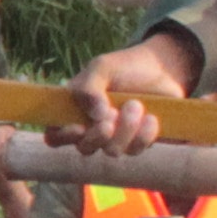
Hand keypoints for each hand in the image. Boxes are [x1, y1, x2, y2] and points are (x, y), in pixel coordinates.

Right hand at [72, 31, 200, 154]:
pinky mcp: (137, 143)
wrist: (161, 68)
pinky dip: (145, 134)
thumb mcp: (102, 68)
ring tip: (137, 105)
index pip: (55, 135)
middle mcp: (91, 129)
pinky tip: (151, 117)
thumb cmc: (125, 66)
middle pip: (85, 148)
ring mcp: (115, 139)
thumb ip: (89, 88)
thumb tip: (95, 115)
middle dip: (98, 135)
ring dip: (126, 129)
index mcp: (74, 111)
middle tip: (112, 115)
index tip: (79, 127)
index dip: (63, 137)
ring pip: (112, 151)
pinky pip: (136, 150)